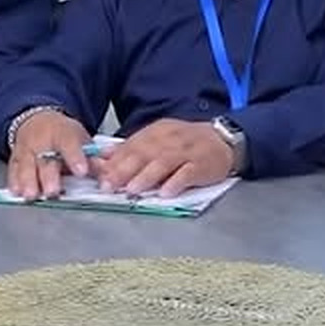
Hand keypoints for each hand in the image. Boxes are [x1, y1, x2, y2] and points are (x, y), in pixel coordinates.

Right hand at [7, 111, 90, 198]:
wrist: (37, 122)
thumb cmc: (61, 134)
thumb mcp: (80, 138)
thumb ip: (92, 157)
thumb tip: (107, 173)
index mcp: (62, 133)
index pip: (69, 143)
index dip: (75, 158)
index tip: (81, 171)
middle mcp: (42, 141)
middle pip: (44, 159)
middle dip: (48, 177)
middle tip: (52, 191)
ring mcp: (26, 150)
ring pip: (25, 166)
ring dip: (29, 182)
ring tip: (32, 195)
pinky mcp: (15, 159)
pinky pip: (13, 170)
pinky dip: (14, 182)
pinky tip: (17, 192)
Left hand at [95, 119, 234, 197]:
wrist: (223, 139)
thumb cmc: (188, 143)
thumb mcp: (159, 139)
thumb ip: (133, 148)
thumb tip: (104, 156)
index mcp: (156, 132)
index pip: (132, 146)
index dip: (115, 162)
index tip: (101, 177)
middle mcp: (170, 140)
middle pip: (144, 154)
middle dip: (124, 170)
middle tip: (110, 186)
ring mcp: (187, 152)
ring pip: (163, 163)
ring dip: (146, 177)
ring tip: (132, 190)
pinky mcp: (202, 164)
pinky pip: (188, 173)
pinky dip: (176, 182)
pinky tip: (166, 192)